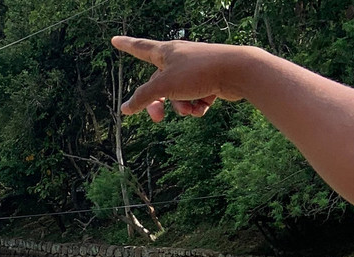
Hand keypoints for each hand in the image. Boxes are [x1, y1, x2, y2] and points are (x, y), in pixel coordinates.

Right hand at [111, 36, 249, 121]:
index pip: (140, 48)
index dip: (126, 45)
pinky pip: (194, 98)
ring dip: (181, 106)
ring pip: (177, 95)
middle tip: (158, 119)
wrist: (238, 71)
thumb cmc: (199, 73)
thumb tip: (125, 109)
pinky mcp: (209, 80)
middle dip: (158, 103)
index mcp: (166, 52)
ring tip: (191, 108)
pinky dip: (197, 105)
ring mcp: (194, 69)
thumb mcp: (164, 86)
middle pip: (158, 85)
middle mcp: (179, 58)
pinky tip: (205, 106)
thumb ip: (143, 98)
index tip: (115, 40)